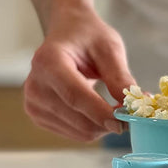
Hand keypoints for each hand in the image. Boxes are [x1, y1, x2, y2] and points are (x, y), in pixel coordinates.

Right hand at [23, 9, 135, 141]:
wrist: (67, 33)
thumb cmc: (88, 37)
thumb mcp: (109, 48)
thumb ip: (120, 77)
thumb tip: (132, 107)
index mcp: (49, 62)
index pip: (76, 96)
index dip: (102, 112)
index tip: (126, 121)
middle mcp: (35, 85)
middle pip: (78, 119)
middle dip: (109, 121)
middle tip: (131, 112)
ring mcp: (34, 103)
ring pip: (80, 132)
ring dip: (103, 125)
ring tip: (114, 106)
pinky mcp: (39, 116)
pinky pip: (75, 133)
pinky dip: (93, 127)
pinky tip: (98, 110)